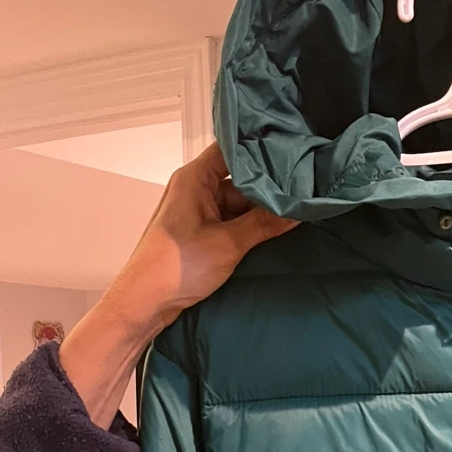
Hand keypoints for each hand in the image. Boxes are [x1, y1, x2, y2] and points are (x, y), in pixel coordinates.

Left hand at [60, 143, 296, 427]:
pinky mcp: (203, 232)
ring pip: (240, 202)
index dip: (260, 147)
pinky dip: (253, 226)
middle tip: (306, 185)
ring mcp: (199, 211)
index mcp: (195, 178)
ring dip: (263, 210)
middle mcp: (196, 188)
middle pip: (240, 177)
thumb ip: (265, 224)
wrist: (145, 304)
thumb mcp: (228, 244)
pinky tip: (278, 228)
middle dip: (269, 185)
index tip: (293, 149)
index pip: (232, 148)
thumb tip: (301, 209)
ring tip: (300, 206)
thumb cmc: (176, 267)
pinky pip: (234, 221)